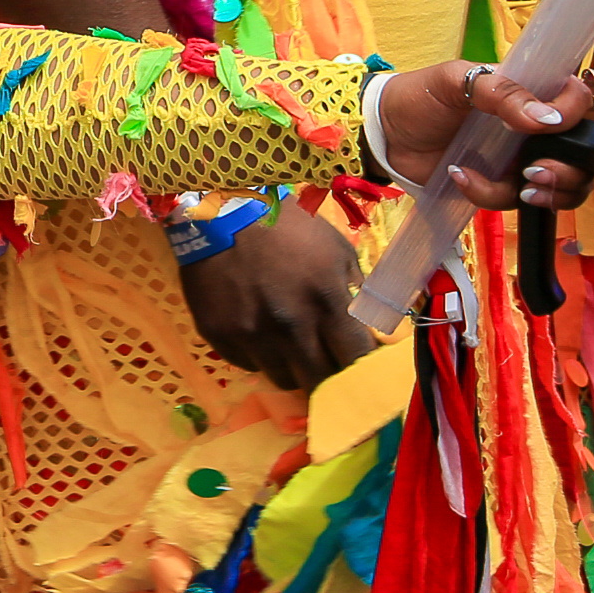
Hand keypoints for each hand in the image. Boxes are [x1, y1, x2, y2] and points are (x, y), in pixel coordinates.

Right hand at [181, 209, 372, 389]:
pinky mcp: (220, 336)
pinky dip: (260, 355)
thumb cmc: (288, 228)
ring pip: (284, 380)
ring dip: (293, 367)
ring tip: (290, 345)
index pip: (357, 360)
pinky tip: (259, 330)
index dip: (362, 367)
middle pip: (321, 381)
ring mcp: (251, 335)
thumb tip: (373, 332)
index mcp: (326, 302)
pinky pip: (250, 365)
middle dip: (329, 375)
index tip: (361, 365)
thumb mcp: (337, 251)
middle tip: (328, 363)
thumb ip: (358, 294)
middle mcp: (290, 326)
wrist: (220, 211)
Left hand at [376, 59, 593, 208]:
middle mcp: (531, 129)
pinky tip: (461, 176)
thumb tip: (546, 117)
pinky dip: (489, 195)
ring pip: (558, 187)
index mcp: (528, 92)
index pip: (577, 101)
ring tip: (520, 185)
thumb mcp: (456, 81)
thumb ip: (502, 93)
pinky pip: (511, 200)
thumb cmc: (419, 96)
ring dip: (545, 192)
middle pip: (580, 156)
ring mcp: (517, 160)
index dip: (575, 114)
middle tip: (534, 171)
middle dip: (567, 171)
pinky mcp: (497, 185)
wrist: (384, 133)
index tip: (554, 125)